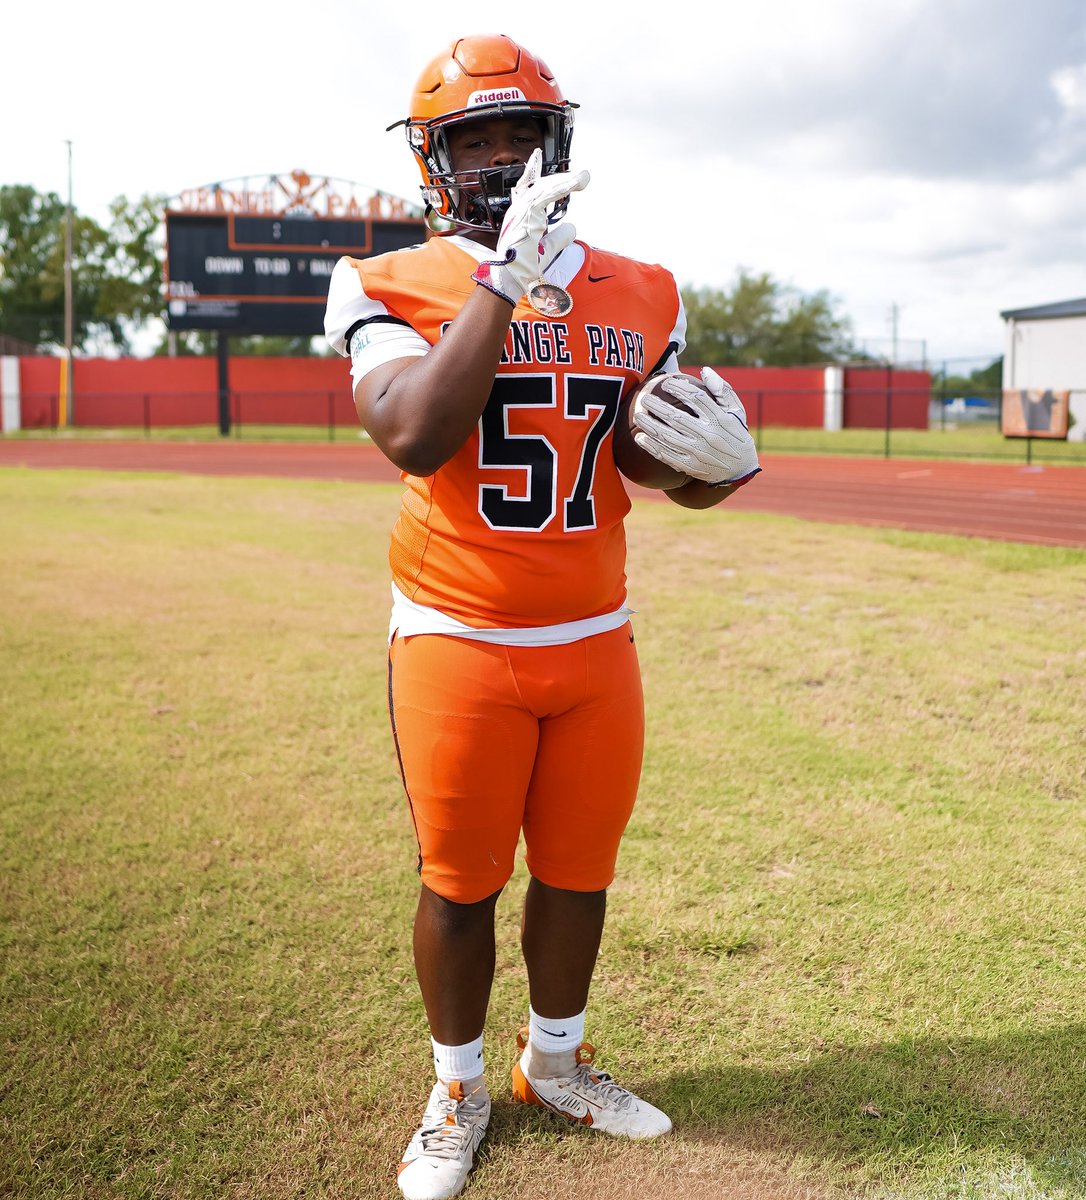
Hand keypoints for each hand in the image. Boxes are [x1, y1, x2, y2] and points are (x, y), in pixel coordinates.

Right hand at [471, 149, 589, 305]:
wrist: (509, 279)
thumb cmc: (521, 268)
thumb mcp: (547, 251)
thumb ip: (559, 238)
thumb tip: (571, 228)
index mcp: (523, 217)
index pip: (536, 192)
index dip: (551, 184)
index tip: (567, 178)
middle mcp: (520, 210)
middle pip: (542, 187)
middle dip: (562, 180)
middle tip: (582, 177)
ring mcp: (521, 211)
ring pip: (545, 188)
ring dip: (565, 182)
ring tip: (583, 178)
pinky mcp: (526, 214)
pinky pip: (546, 196)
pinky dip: (561, 188)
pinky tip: (574, 184)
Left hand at [632, 368, 761, 486]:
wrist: (740, 469)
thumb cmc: (735, 434)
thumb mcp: (737, 411)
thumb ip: (722, 390)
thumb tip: (705, 370)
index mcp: (720, 419)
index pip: (696, 398)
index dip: (679, 388)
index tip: (666, 383)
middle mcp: (708, 435)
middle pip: (677, 418)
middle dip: (657, 407)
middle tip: (644, 399)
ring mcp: (698, 452)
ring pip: (668, 437)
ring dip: (650, 425)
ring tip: (637, 416)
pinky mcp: (690, 467)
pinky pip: (667, 456)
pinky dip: (652, 447)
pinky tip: (640, 438)